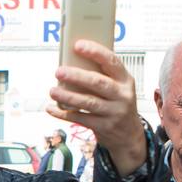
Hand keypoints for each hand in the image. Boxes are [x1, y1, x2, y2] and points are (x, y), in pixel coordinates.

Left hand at [47, 40, 145, 176]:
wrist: (129, 135)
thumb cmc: (118, 104)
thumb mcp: (118, 88)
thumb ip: (102, 75)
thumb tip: (73, 61)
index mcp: (125, 80)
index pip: (112, 61)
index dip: (95, 52)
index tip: (78, 45)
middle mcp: (122, 96)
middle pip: (98, 82)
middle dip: (77, 76)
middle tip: (59, 71)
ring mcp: (114, 112)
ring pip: (88, 102)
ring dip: (68, 96)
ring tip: (53, 91)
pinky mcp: (104, 127)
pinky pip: (81, 119)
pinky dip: (64, 114)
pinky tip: (52, 108)